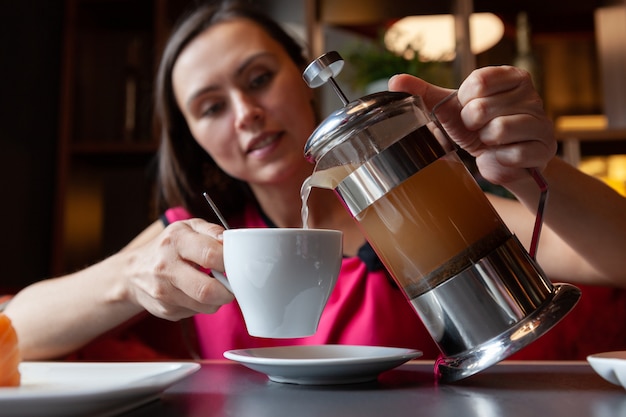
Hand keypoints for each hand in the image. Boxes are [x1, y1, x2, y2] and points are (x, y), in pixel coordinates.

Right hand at [125, 218, 233, 320]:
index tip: (237, 264)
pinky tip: (196, 293)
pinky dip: (204, 304)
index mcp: (176, 241)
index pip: (210, 255)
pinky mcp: (166, 311)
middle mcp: (166, 267)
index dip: (230, 262)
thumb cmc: (169, 247)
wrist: (132, 272)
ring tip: (215, 286)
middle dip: (228, 291)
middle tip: (233, 285)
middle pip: (207, 289)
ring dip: (218, 299)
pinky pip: (197, 312)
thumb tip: (232, 241)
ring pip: (205, 305)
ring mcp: (164, 292)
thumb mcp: (188, 228)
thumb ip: (213, 231)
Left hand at [388, 66, 555, 184]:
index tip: (467, 110)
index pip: (476, 82)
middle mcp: (531, 94)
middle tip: (479, 131)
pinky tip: (501, 157)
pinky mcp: (544, 148)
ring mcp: (541, 120)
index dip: (464, 102)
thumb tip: (394, 80)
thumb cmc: (479, 129)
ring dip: (485, 143)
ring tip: (490, 143)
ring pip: (498, 130)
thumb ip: (425, 93)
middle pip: (482, 108)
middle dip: (471, 126)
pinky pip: (511, 155)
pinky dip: (498, 161)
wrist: (506, 161)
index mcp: (510, 76)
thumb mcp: (452, 109)